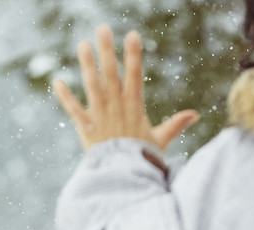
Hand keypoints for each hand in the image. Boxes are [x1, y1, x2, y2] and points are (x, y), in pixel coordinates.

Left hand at [53, 25, 198, 152]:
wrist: (123, 178)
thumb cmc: (142, 160)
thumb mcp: (160, 141)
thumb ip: (175, 125)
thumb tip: (195, 115)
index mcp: (134, 108)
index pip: (134, 76)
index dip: (133, 56)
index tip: (132, 35)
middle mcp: (116, 108)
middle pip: (111, 74)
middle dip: (107, 51)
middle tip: (102, 28)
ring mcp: (100, 117)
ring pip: (92, 86)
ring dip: (87, 65)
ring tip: (83, 45)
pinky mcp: (86, 129)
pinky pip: (74, 110)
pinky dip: (65, 97)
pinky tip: (57, 81)